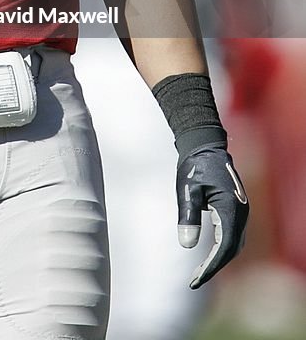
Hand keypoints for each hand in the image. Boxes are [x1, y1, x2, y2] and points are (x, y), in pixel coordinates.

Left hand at [177, 144, 248, 288]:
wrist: (205, 147)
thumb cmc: (194, 166)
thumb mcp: (187, 190)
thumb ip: (188, 216)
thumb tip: (187, 246)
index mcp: (230, 208)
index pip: (225, 247)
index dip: (211, 266)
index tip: (196, 280)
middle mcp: (241, 213)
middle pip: (232, 249)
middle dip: (214, 267)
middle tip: (194, 280)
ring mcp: (241, 211)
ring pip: (234, 244)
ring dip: (219, 260)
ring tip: (199, 272)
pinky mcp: (237, 210)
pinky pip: (233, 236)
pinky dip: (222, 249)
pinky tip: (208, 255)